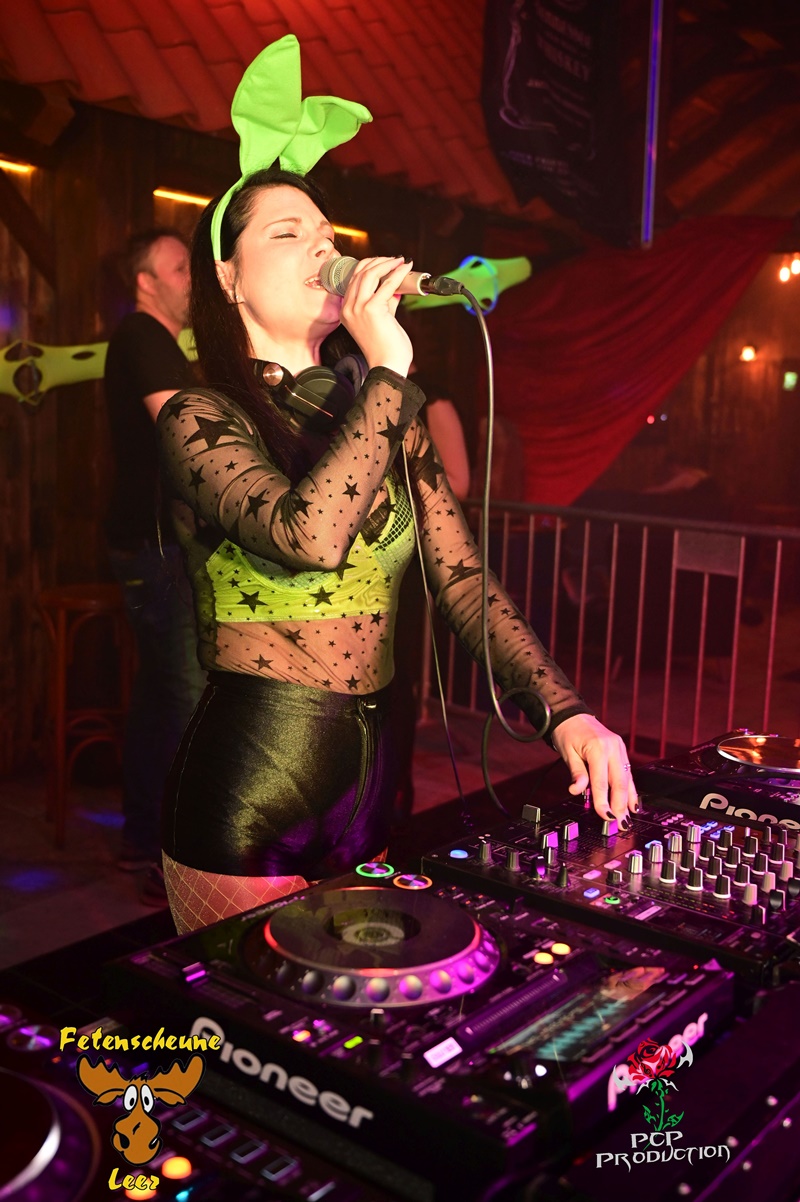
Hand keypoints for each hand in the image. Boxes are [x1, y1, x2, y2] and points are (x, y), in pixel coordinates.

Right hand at [338, 256, 413, 376]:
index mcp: (346, 311)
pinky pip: (387, 284)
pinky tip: (406, 267)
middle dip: (379, 262)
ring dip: (387, 264)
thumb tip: (395, 285)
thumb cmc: (386, 348)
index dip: (370, 266)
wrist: (388, 366)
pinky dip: (398, 273)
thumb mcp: (381, 320)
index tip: (385, 262)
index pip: (354, 278)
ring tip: (401, 261)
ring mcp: (358, 308)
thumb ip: (385, 301)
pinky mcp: (372, 309)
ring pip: (370, 274)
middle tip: (395, 259)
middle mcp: (348, 308)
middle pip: (361, 272)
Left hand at [551, 714, 637, 823]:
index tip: (605, 816)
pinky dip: (631, 789)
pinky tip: (633, 803)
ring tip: (628, 817)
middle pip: (619, 782)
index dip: (603, 801)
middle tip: (620, 823)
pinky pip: (628, 773)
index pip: (601, 782)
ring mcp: (619, 748)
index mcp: (598, 748)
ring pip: (627, 779)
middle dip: (620, 805)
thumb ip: (577, 773)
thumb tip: (576, 790)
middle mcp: (613, 748)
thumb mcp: (567, 753)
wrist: (573, 716)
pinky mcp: (621, 751)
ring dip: (628, 800)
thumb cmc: (568, 733)